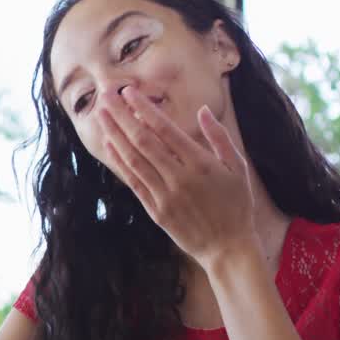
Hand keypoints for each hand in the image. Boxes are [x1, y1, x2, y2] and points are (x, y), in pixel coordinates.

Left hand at [96, 88, 259, 266]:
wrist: (227, 248)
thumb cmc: (237, 205)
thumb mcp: (238, 167)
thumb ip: (219, 137)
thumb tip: (202, 110)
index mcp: (200, 163)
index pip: (164, 129)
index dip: (144, 108)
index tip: (129, 91)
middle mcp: (179, 178)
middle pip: (143, 140)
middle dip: (122, 115)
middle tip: (106, 95)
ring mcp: (164, 195)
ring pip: (133, 159)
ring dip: (115, 134)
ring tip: (101, 115)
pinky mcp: (155, 211)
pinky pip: (133, 182)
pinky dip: (120, 162)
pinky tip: (110, 145)